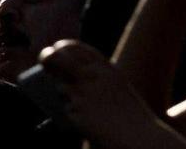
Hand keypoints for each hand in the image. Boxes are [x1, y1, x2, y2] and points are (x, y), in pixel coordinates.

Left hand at [32, 39, 180, 148]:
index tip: (56, 49)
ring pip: (61, 88)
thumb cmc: (131, 116)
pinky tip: (92, 123)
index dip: (63, 47)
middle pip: (56, 59)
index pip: (75, 48)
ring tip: (90, 109)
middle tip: (44, 62)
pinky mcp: (76, 112)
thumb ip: (96, 76)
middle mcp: (91, 77)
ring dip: (67, 95)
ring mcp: (81, 94)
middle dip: (47, 57)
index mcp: (105, 69)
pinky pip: (68, 110)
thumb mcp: (117, 87)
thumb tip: (65, 74)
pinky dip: (75, 116)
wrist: (141, 139)